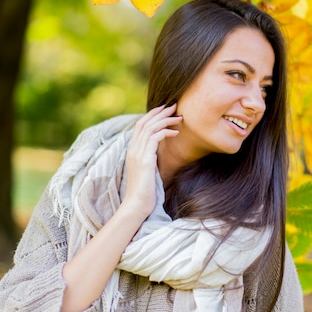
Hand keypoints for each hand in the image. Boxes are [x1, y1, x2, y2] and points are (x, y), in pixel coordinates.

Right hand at [122, 104, 180, 219]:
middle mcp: (133, 149)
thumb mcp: (148, 171)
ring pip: (150, 127)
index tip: (165, 110)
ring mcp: (137, 154)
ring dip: (165, 119)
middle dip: (160, 112)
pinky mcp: (144, 160)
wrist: (137, 206)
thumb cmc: (145, 192)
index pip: (140, 125)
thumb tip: (159, 153)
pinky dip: (165, 132)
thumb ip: (150, 159)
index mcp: (132, 151)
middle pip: (145, 122)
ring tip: (179, 117)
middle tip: (174, 105)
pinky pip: (154, 138)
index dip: (152, 115)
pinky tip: (176, 133)